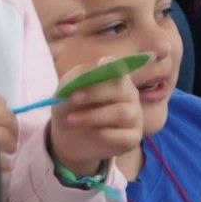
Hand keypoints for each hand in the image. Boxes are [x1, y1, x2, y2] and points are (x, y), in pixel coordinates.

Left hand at [47, 58, 144, 174]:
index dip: (113, 65)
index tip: (101, 63)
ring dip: (94, 116)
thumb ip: (76, 79)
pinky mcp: (133, 138)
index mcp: (115, 78)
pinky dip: (105, 135)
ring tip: (72, 120)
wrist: (68, 136)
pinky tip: (91, 134)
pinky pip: (124, 136)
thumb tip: (88, 76)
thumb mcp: (66, 90)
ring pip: (122, 113)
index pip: (119, 68)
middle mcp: (129, 95)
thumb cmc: (71, 107)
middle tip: (73, 99)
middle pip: (121, 88)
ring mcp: (133, 116)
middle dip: (95, 93)